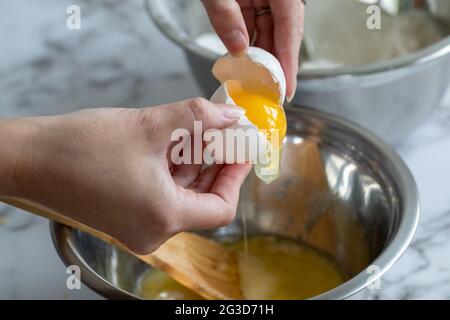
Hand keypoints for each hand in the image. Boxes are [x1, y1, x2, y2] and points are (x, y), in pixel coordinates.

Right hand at [1, 99, 250, 253]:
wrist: (27, 159)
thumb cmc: (79, 148)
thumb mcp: (149, 125)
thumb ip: (197, 118)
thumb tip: (229, 117)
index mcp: (163, 217)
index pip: (221, 208)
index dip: (236, 177)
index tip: (242, 150)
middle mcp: (152, 231)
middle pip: (201, 201)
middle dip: (217, 165)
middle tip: (226, 134)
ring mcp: (136, 226)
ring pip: (180, 196)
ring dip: (194, 165)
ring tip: (203, 132)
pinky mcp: (123, 215)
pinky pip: (160, 195)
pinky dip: (172, 171)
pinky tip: (176, 143)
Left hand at [202, 0, 304, 100]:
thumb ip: (225, 14)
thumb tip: (237, 48)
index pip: (291, 26)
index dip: (290, 60)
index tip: (287, 88)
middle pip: (284, 32)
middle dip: (277, 64)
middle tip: (271, 92)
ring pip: (269, 30)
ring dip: (260, 56)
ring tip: (253, 81)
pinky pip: (254, 23)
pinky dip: (248, 42)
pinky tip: (241, 60)